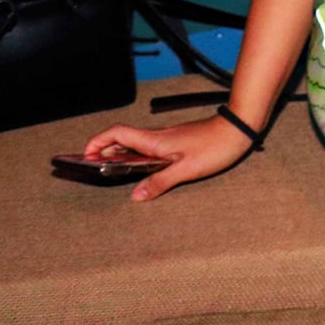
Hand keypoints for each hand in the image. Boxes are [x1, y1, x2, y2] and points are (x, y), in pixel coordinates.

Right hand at [83, 117, 253, 201]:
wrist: (240, 128)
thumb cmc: (216, 146)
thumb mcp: (187, 169)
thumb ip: (159, 182)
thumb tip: (135, 196)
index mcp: (154, 141)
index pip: (116, 133)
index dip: (97, 142)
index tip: (85, 156)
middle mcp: (157, 137)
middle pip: (122, 140)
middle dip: (104, 151)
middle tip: (93, 168)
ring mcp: (167, 138)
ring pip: (136, 145)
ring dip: (121, 155)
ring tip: (112, 172)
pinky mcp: (178, 141)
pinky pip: (150, 148)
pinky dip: (139, 157)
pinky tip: (143, 170)